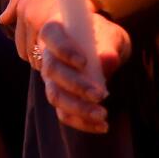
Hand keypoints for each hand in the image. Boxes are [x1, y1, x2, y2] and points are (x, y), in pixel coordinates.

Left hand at [0, 0, 60, 64]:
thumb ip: (16, 2)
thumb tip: (1, 19)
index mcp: (22, 10)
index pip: (22, 44)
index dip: (32, 52)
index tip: (44, 55)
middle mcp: (29, 18)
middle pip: (30, 52)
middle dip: (40, 58)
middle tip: (55, 61)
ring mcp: (43, 21)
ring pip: (42, 54)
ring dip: (51, 60)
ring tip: (63, 61)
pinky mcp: (58, 23)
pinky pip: (55, 49)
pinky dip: (60, 56)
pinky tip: (70, 58)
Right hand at [38, 17, 129, 133]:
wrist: (102, 51)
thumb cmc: (104, 38)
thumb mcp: (111, 35)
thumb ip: (109, 44)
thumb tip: (107, 60)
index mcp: (56, 31)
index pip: (52, 36)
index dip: (64, 50)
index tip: (83, 61)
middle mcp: (48, 56)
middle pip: (53, 71)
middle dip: (76, 85)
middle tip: (101, 95)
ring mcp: (50, 79)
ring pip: (55, 96)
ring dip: (78, 108)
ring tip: (102, 115)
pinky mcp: (60, 98)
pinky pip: (64, 113)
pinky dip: (82, 122)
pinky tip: (101, 126)